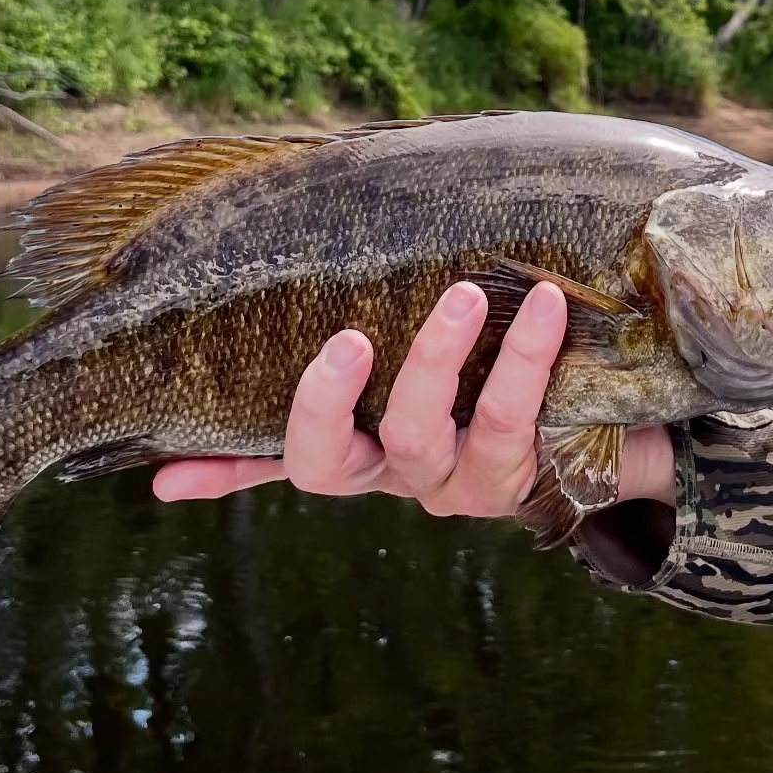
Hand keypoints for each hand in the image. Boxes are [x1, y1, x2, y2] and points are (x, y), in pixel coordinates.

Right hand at [153, 280, 677, 518]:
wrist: (603, 429)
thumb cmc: (487, 375)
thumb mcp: (418, 370)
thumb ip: (358, 357)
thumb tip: (297, 308)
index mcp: (358, 450)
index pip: (276, 461)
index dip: (222, 472)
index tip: (169, 472)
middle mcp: (394, 475)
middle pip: (333, 462)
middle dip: (328, 402)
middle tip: (348, 336)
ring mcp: (453, 480)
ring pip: (421, 433)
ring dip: (437, 360)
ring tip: (467, 292)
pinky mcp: (517, 475)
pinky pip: (513, 417)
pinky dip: (524, 357)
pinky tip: (544, 304)